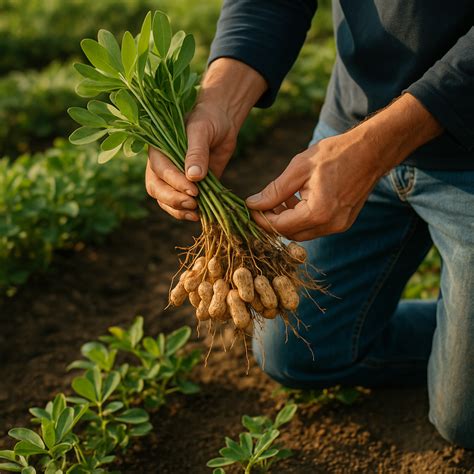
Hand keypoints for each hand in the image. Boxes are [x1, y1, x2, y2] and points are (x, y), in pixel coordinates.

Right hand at [146, 58, 266, 220]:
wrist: (222, 123)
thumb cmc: (208, 120)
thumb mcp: (202, 130)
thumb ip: (197, 152)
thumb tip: (193, 176)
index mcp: (159, 150)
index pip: (160, 171)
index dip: (175, 182)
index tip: (193, 189)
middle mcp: (162, 166)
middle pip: (157, 189)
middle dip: (173, 200)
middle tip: (193, 204)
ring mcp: (173, 179)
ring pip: (166, 201)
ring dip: (178, 210)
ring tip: (196, 214)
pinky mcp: (188, 188)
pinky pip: (181, 205)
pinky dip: (188, 213)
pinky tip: (200, 216)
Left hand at [246, 93, 442, 240]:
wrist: (371, 150)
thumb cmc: (335, 154)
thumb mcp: (298, 168)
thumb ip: (274, 190)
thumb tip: (252, 204)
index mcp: (318, 212)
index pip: (279, 226)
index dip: (260, 219)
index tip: (249, 207)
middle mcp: (329, 225)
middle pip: (289, 234)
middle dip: (272, 221)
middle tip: (261, 203)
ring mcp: (338, 226)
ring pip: (302, 233)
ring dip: (286, 220)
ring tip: (279, 198)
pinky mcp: (342, 223)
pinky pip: (314, 228)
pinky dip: (301, 218)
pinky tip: (296, 200)